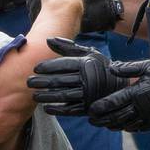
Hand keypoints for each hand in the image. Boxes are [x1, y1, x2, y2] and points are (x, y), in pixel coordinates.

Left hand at [27, 37, 143, 115]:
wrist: (121, 86)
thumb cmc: (100, 67)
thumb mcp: (89, 54)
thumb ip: (68, 47)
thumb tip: (48, 39)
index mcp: (86, 64)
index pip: (63, 65)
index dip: (47, 67)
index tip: (35, 69)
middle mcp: (87, 79)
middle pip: (60, 80)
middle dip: (42, 82)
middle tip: (29, 82)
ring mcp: (88, 95)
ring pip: (63, 95)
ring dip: (46, 96)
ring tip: (34, 96)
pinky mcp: (88, 107)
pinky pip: (70, 109)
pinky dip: (57, 110)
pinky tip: (46, 108)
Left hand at [89, 58, 149, 130]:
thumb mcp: (147, 66)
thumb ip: (127, 68)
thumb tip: (111, 67)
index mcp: (137, 91)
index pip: (113, 102)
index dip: (100, 107)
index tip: (90, 111)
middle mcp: (141, 105)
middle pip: (116, 116)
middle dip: (102, 119)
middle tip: (92, 121)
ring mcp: (149, 115)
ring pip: (126, 124)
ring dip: (113, 125)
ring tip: (103, 124)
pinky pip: (139, 128)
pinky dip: (128, 128)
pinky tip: (120, 126)